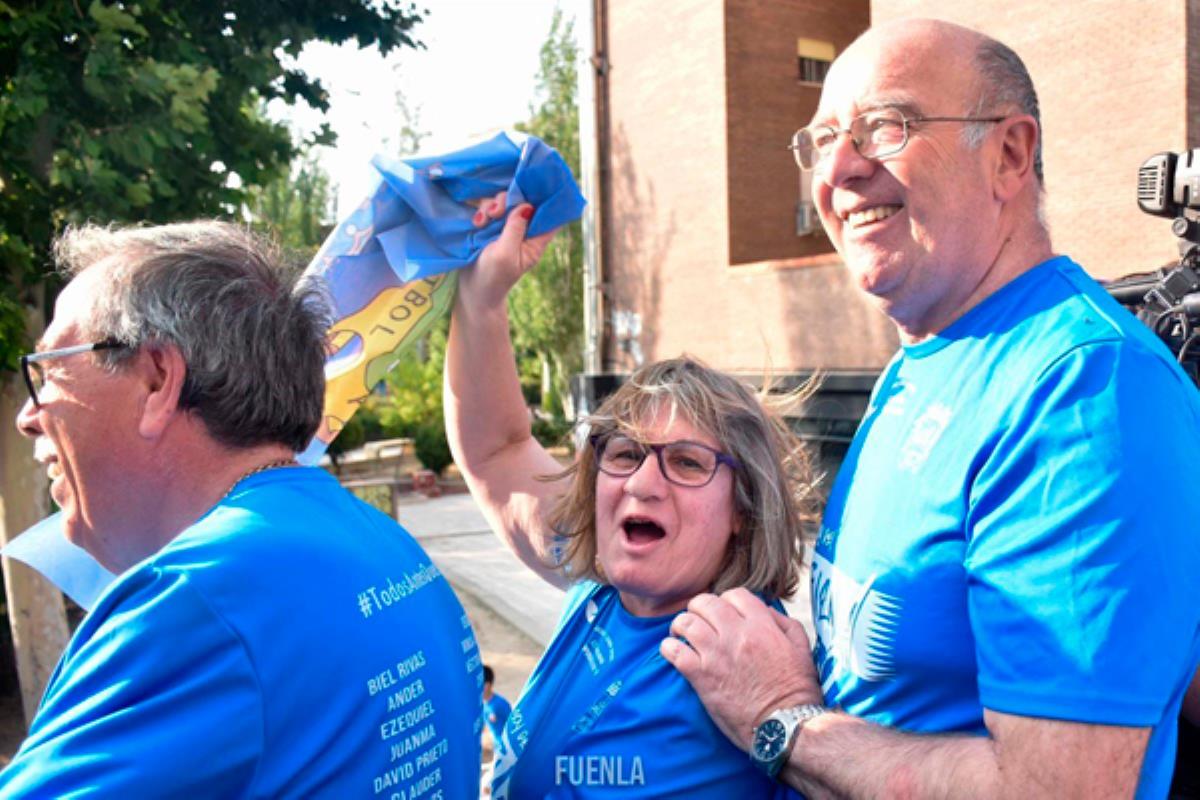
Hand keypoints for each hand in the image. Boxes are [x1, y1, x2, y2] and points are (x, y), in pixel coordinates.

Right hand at [458, 191, 555, 314]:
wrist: (472, 292)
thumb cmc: (493, 278)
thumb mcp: (505, 254)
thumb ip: (515, 229)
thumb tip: (527, 206)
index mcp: (535, 241)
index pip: (549, 216)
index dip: (546, 199)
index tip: (536, 185)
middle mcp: (523, 232)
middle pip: (523, 202)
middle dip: (508, 201)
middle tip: (495, 212)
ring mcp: (506, 229)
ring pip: (504, 203)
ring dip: (491, 206)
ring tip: (481, 221)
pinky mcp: (490, 228)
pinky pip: (488, 210)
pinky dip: (482, 212)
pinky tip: (476, 222)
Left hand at [661, 588, 822, 750]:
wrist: (784, 726)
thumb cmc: (795, 690)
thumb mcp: (801, 648)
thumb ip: (783, 623)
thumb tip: (763, 610)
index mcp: (761, 626)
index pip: (735, 594)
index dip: (728, 601)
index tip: (725, 614)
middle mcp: (736, 635)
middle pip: (705, 603)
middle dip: (700, 608)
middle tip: (700, 621)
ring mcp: (716, 654)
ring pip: (686, 622)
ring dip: (681, 626)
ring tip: (682, 634)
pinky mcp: (701, 676)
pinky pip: (674, 651)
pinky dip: (669, 648)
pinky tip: (674, 652)